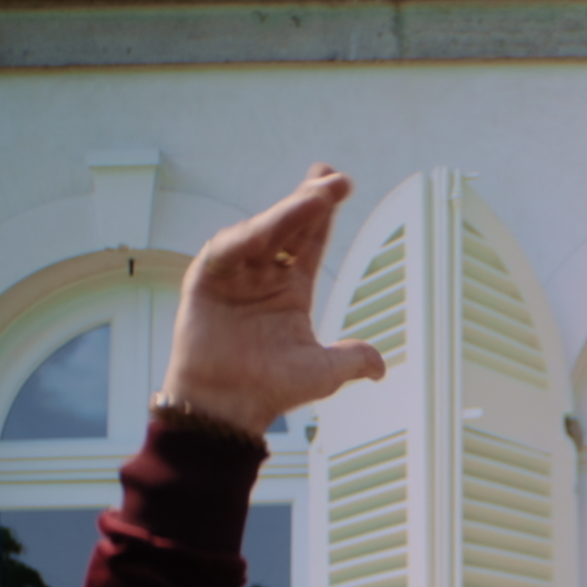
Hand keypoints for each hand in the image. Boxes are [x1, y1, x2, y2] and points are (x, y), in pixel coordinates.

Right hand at [158, 164, 386, 436]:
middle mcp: (264, 276)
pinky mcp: (206, 281)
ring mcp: (235, 276)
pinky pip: (224, 252)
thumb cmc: (269, 390)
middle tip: (333, 179)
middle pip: (288, 226)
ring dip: (285, 215)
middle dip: (309, 201)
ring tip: (313, 200)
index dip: (324, 214)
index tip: (340, 185)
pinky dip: (243, 240)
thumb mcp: (323, 372)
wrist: (226, 407)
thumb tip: (380, 367)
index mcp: (291, 288)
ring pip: (261, 234)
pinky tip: (265, 231)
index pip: (310, 241)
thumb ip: (352, 359)